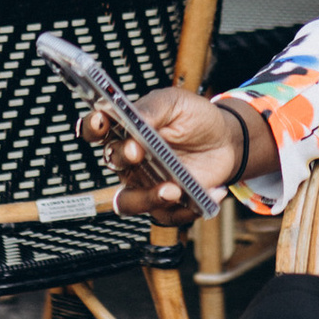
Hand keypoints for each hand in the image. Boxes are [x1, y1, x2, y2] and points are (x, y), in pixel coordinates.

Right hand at [80, 85, 252, 219]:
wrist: (226, 140)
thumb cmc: (195, 119)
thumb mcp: (176, 102)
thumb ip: (153, 108)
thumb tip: (136, 118)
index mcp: (125, 129)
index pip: (96, 129)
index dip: (91, 126)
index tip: (100, 121)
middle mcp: (129, 160)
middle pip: (113, 162)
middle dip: (123, 157)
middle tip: (138, 151)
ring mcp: (145, 184)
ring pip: (129, 202)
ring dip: (147, 198)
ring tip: (173, 189)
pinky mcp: (166, 203)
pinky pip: (166, 216)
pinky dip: (187, 209)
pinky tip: (209, 192)